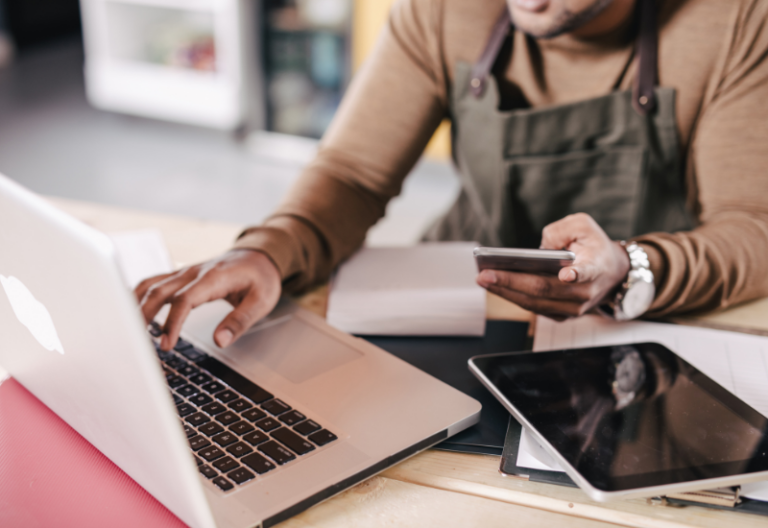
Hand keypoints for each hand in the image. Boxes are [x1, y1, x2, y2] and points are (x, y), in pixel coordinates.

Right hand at [135, 249, 281, 350]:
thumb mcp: (262, 301)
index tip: (166, 345)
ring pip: (150, 284)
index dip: (172, 323)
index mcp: (213, 278)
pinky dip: (138, 296)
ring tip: (129, 331)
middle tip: (139, 344)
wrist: (259, 256)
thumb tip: (220, 341)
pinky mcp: (180, 276)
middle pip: (158, 291)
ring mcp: (184, 272)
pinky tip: (130, 311)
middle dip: (144, 316)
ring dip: (136, 305)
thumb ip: (240, 321)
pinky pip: (153, 282)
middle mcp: (194, 272)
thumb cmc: (261, 278)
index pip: (184, 300)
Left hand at [476, 213, 630, 319]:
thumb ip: (561, 230)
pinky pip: (533, 307)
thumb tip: (540, 249)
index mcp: (595, 266)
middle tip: (485, 274)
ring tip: (482, 279)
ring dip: (505, 292)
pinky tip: (494, 285)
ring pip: (535, 303)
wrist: (612, 273)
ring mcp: (573, 307)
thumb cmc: (593, 246)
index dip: (578, 274)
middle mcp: (585, 291)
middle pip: (545, 289)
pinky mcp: (562, 315)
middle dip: (511, 282)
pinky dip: (512, 296)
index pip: (588, 271)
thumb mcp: (583, 225)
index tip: (567, 274)